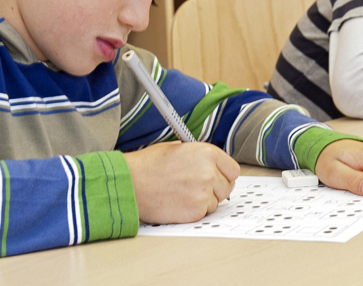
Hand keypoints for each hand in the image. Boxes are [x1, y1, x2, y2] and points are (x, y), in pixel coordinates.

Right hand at [124, 141, 239, 223]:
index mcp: (207, 153)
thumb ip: (200, 157)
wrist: (130, 183)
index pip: (232, 169)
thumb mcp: (179, 149)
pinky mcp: (195, 211)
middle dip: (215, 189)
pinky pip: (204, 213)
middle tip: (196, 187)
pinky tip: (178, 202)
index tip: (217, 177)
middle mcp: (209, 173)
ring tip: (182, 193)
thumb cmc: (148, 165)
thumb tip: (214, 167)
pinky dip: (194, 211)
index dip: (224, 174)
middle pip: (227, 187)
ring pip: (216, 202)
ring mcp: (203, 193)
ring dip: (204, 201)